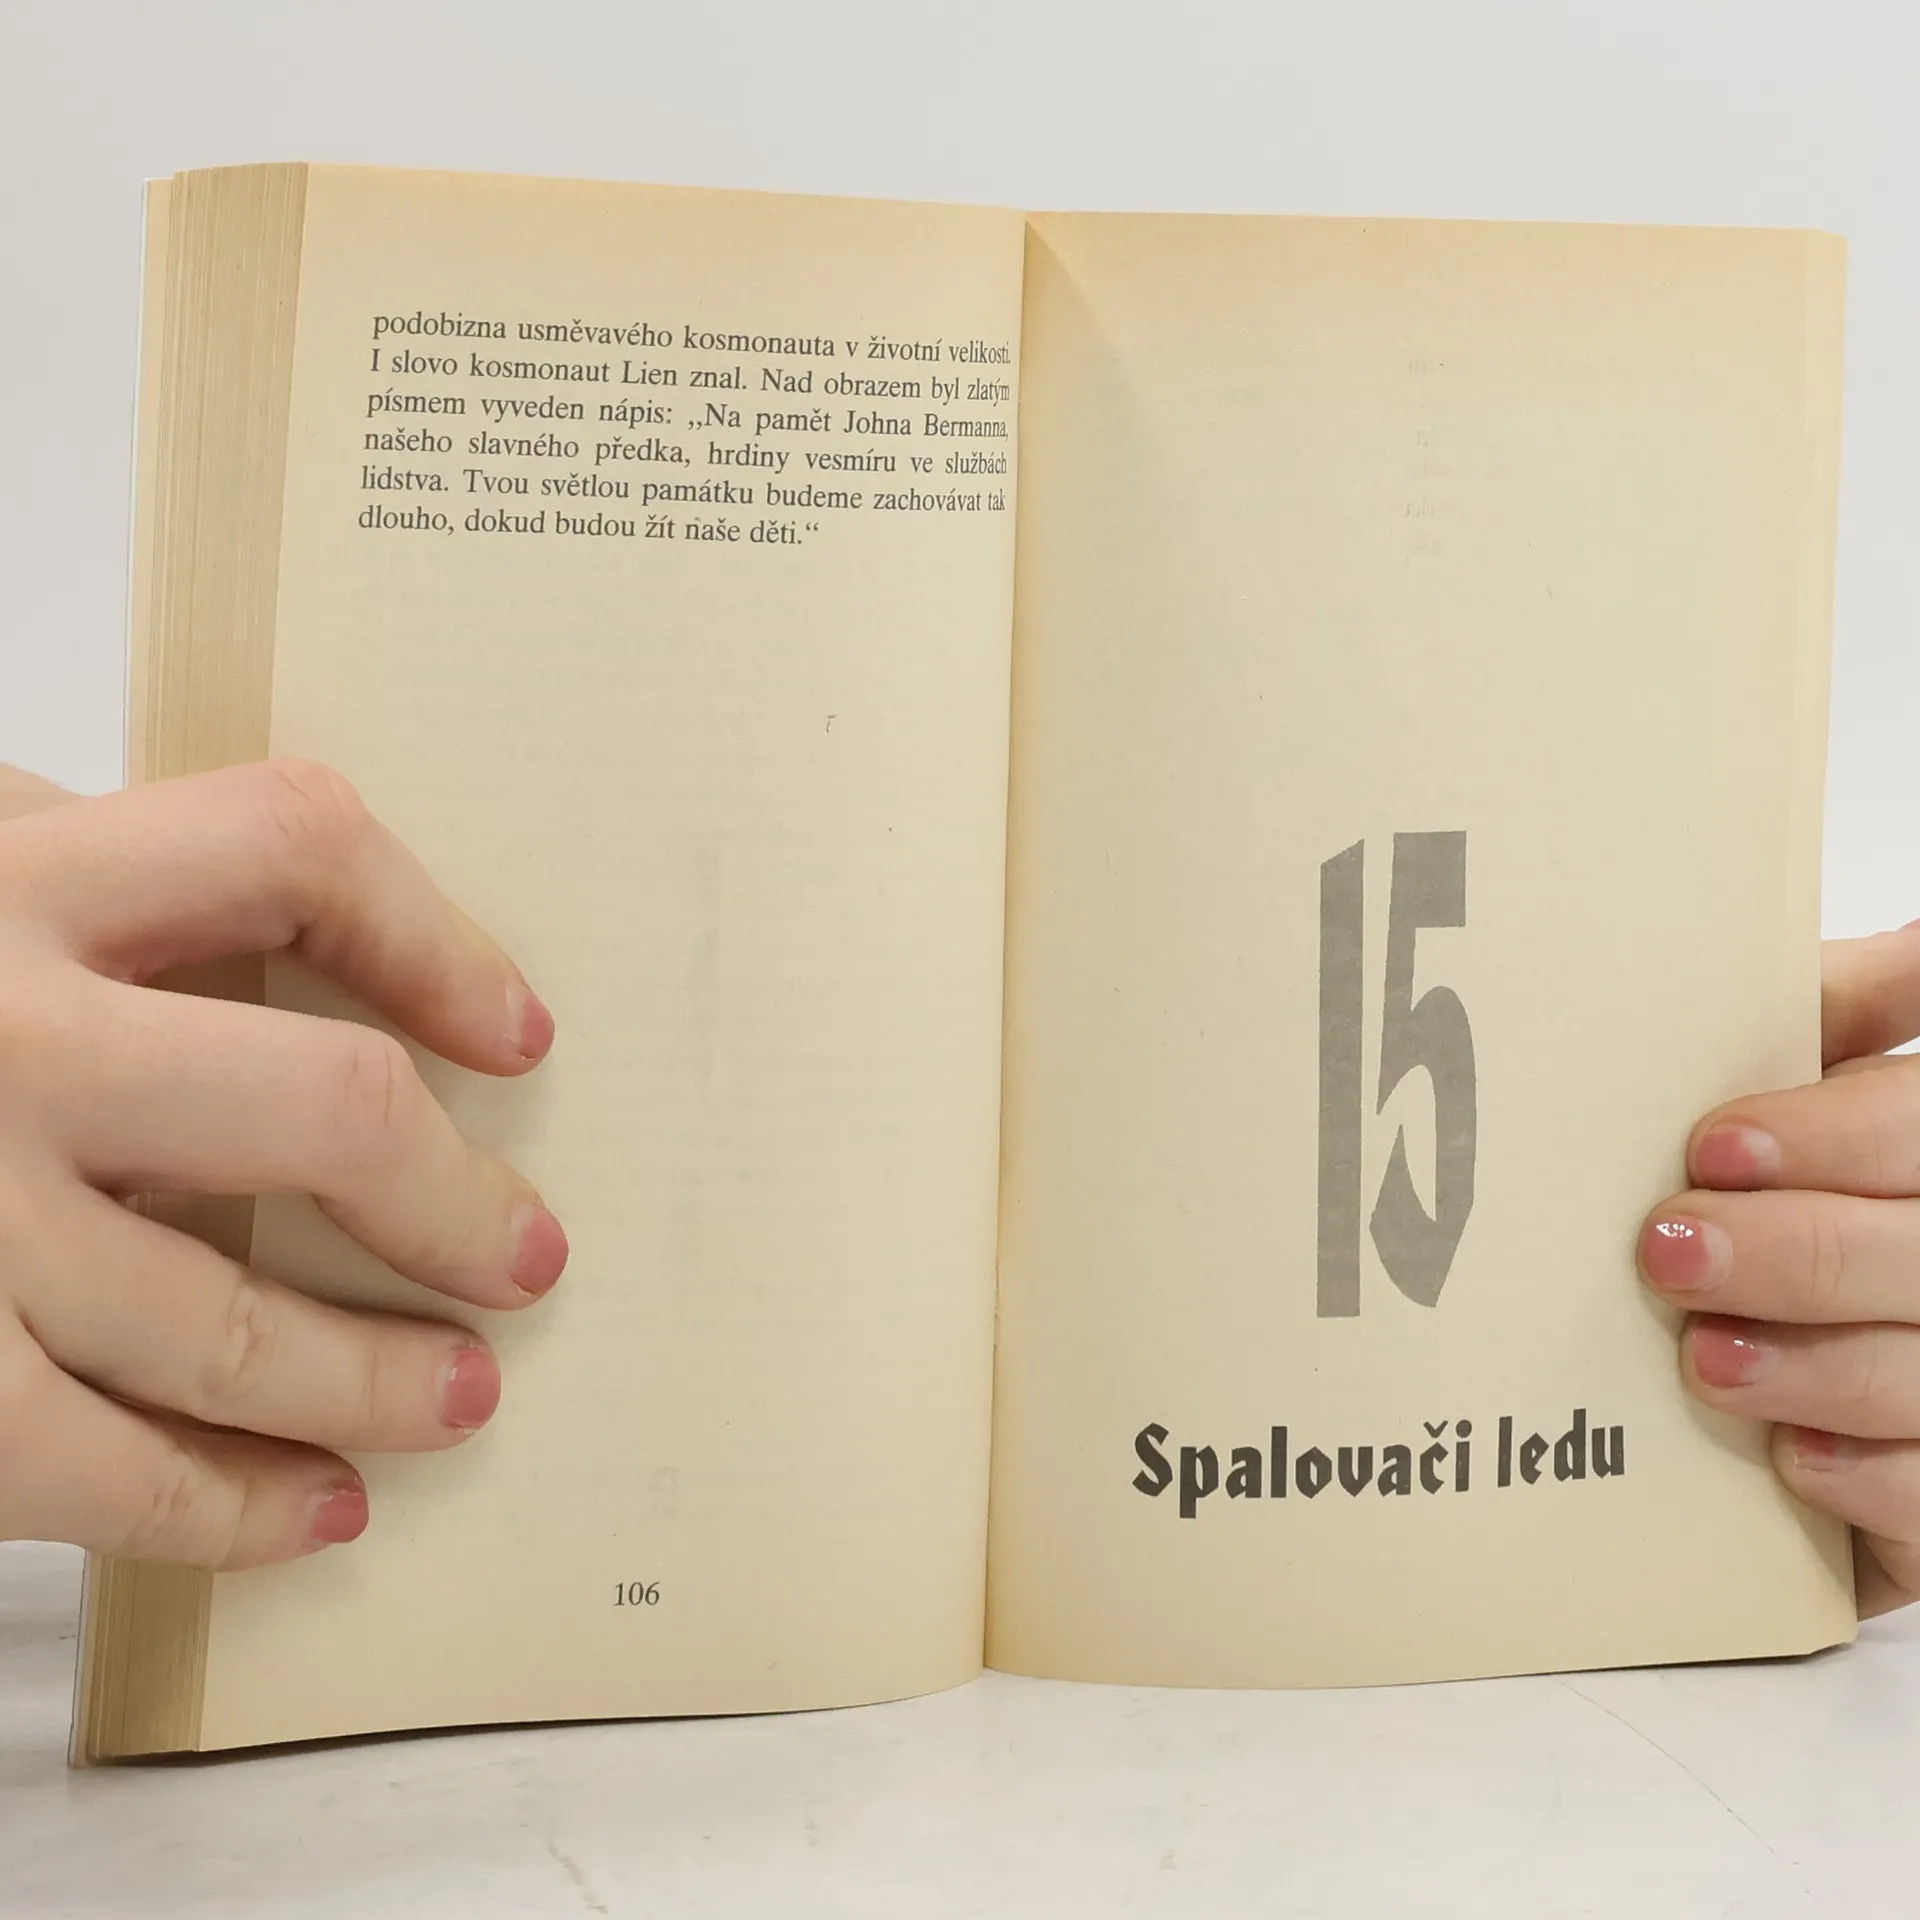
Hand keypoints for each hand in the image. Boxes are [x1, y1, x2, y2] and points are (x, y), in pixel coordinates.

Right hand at [0, 760, 565, 1569]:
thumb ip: (90, 882)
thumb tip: (310, 925)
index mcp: (10, 880)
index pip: (297, 845)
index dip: (438, 937)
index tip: (517, 1035)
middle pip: (322, 1104)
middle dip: (454, 1204)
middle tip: (527, 1260)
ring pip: (223, 1319)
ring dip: (370, 1380)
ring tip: (456, 1402)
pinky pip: (88, 1469)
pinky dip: (219, 1508)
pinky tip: (309, 1513)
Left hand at [1639, 924, 1919, 1615]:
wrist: (1790, 1340)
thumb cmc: (1797, 1195)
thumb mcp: (1813, 1099)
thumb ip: (1842, 1019)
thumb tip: (1910, 946)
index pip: (1919, 1126)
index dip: (1831, 1134)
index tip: (1713, 1143)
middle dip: (1798, 1253)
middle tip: (1669, 1249)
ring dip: (1815, 1369)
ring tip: (1704, 1359)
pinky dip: (1866, 1479)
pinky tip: (1790, 1460)